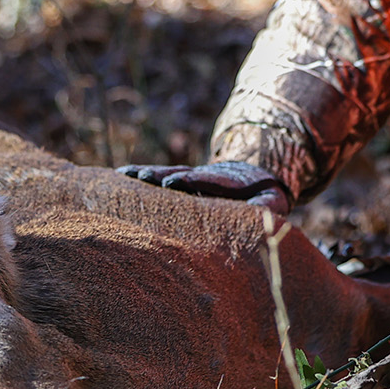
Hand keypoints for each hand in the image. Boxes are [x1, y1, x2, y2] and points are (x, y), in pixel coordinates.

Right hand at [118, 160, 290, 215]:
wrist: (254, 177)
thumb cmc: (264, 198)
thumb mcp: (271, 202)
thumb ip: (267, 207)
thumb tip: (264, 213)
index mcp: (226, 184)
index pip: (205, 182)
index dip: (189, 182)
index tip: (171, 183)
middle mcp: (203, 178)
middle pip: (180, 175)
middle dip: (161, 176)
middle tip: (141, 177)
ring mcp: (190, 179)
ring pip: (165, 175)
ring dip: (146, 175)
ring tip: (123, 176)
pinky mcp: (180, 183)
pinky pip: (158, 180)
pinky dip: (139, 178)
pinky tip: (118, 177)